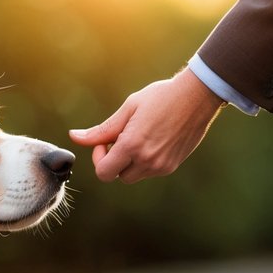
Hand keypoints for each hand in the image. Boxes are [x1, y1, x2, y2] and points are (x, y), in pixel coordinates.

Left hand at [69, 68, 225, 182]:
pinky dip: (144, 161)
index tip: (105, 142)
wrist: (198, 96)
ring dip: (129, 162)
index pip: (103, 172)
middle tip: (120, 139)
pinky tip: (152, 140)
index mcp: (132, 145)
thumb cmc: (161, 97)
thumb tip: (74, 137)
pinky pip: (149, 172)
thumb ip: (101, 130)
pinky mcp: (172, 166)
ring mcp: (161, 166)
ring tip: (137, 138)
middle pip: (117, 176)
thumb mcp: (128, 109)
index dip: (99, 159)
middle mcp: (147, 160)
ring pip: (133, 176)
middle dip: (113, 161)